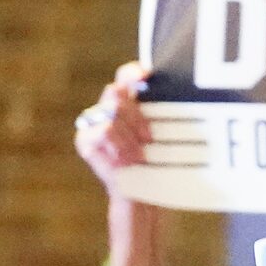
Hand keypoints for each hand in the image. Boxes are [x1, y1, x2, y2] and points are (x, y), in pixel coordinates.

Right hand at [74, 63, 153, 183]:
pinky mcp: (85, 139)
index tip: (146, 75)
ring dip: (129, 137)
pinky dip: (118, 146)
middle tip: (149, 139)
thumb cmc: (156, 164)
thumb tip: (180, 99)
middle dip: (136, 116)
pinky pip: (103, 131)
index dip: (132, 72)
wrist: (142, 194)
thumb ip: (163, 116)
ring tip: (139, 157)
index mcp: (129, 101)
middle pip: (116, 92)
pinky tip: (125, 161)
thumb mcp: (164, 137)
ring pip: (112, 114)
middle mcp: (108, 107)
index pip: (126, 76)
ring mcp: (93, 122)